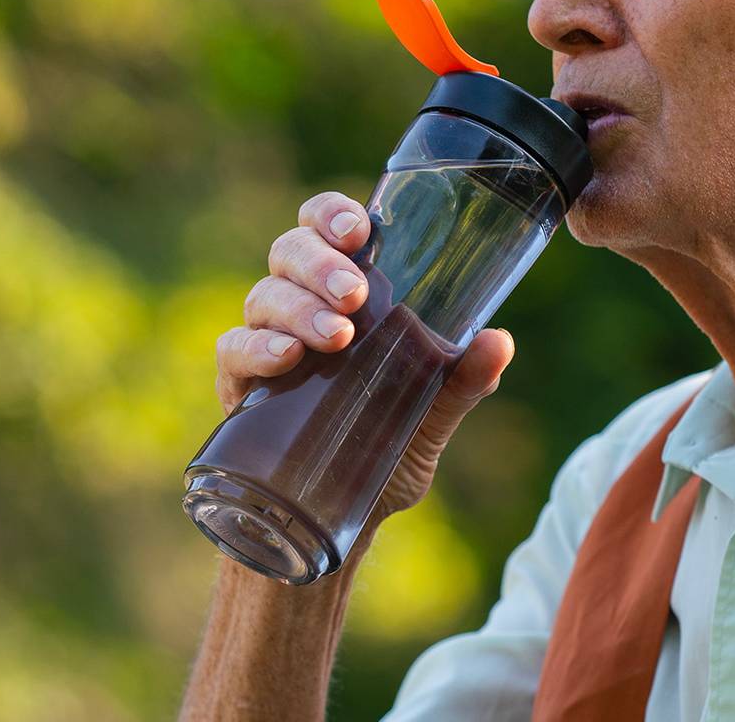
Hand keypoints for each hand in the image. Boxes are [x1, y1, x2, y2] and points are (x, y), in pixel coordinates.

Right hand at [213, 190, 517, 524]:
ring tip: (336, 336)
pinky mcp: (240, 386)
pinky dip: (256, 347)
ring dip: (297, 307)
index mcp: (345, 294)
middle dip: (320, 264)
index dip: (333, 214)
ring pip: (264, 296)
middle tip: (354, 293)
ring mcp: (265, 342)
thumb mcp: (433, 415)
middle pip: (290, 252)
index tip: (359, 231)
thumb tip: (500, 341)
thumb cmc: (389, 447)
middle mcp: (300, 306)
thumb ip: (463, 379)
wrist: (348, 520)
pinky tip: (286, 358)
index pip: (327, 228)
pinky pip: (234, 349)